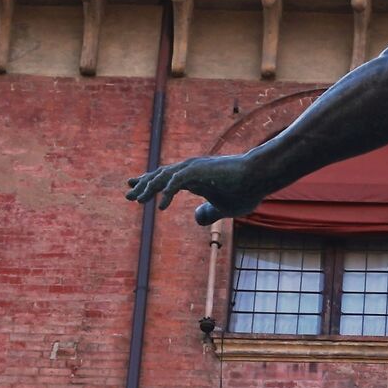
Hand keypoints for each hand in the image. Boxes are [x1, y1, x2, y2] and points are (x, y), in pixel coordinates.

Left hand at [126, 153, 265, 224]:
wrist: (260, 178)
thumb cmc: (245, 191)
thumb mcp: (223, 209)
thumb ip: (209, 213)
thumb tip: (196, 218)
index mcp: (194, 177)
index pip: (165, 178)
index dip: (149, 184)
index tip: (134, 190)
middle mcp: (190, 170)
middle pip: (159, 175)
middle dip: (143, 184)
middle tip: (128, 194)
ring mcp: (194, 169)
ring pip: (163, 176)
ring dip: (149, 187)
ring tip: (137, 200)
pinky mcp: (199, 171)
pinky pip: (176, 181)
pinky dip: (166, 192)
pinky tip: (160, 207)